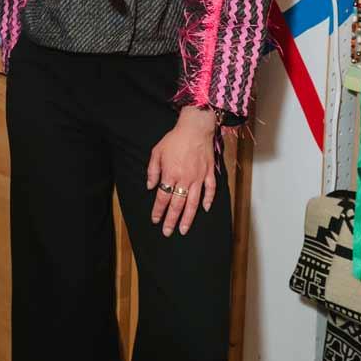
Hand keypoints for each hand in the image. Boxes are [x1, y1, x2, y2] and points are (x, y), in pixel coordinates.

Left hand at [146, 106, 218, 236]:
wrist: (195, 128)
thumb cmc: (175, 139)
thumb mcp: (157, 152)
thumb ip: (152, 170)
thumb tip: (150, 187)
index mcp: (170, 174)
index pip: (162, 198)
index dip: (158, 211)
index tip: (155, 220)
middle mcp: (184, 179)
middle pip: (177, 204)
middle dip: (171, 220)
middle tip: (168, 232)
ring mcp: (198, 177)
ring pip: (193, 203)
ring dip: (188, 218)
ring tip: (184, 229)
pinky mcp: (208, 173)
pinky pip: (210, 190)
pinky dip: (208, 200)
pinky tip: (205, 209)